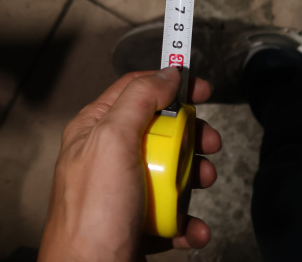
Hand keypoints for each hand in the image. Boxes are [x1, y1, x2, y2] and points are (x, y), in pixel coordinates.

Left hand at [38, 67, 220, 261]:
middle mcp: (108, 158)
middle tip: (210, 143)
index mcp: (95, 129)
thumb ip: (140, 99)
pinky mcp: (138, 226)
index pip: (136, 90)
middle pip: (160, 131)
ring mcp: (123, 193)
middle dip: (191, 136)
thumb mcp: (113, 139)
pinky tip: (194, 228)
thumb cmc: (91, 215)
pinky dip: (190, 221)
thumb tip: (166, 73)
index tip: (202, 89)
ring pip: (170, 173)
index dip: (170, 84)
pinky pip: (172, 214)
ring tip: (204, 184)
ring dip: (195, 178)